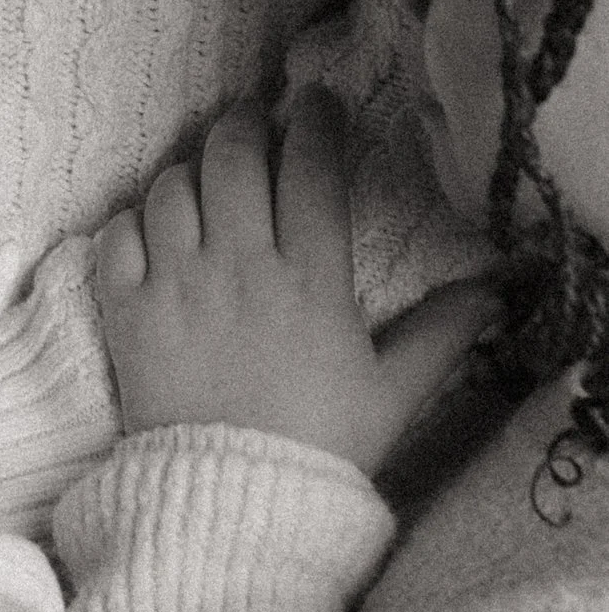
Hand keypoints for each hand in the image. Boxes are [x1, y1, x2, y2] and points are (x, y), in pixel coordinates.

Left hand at [93, 91, 497, 475]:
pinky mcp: (125, 312)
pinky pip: (116, 235)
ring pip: (171, 187)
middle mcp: (239, 267)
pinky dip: (132, 220)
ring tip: (205, 175)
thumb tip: (494, 292)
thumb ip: (440, 333)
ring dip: (189, 169)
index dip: (316, 125)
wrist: (233, 507)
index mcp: (310, 280)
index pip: (312, 171)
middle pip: (233, 158)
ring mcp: (175, 285)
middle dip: (246, 124)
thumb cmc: (319, 446)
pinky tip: (152, 229)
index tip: (317, 103)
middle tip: (255, 122)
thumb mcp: (393, 392)